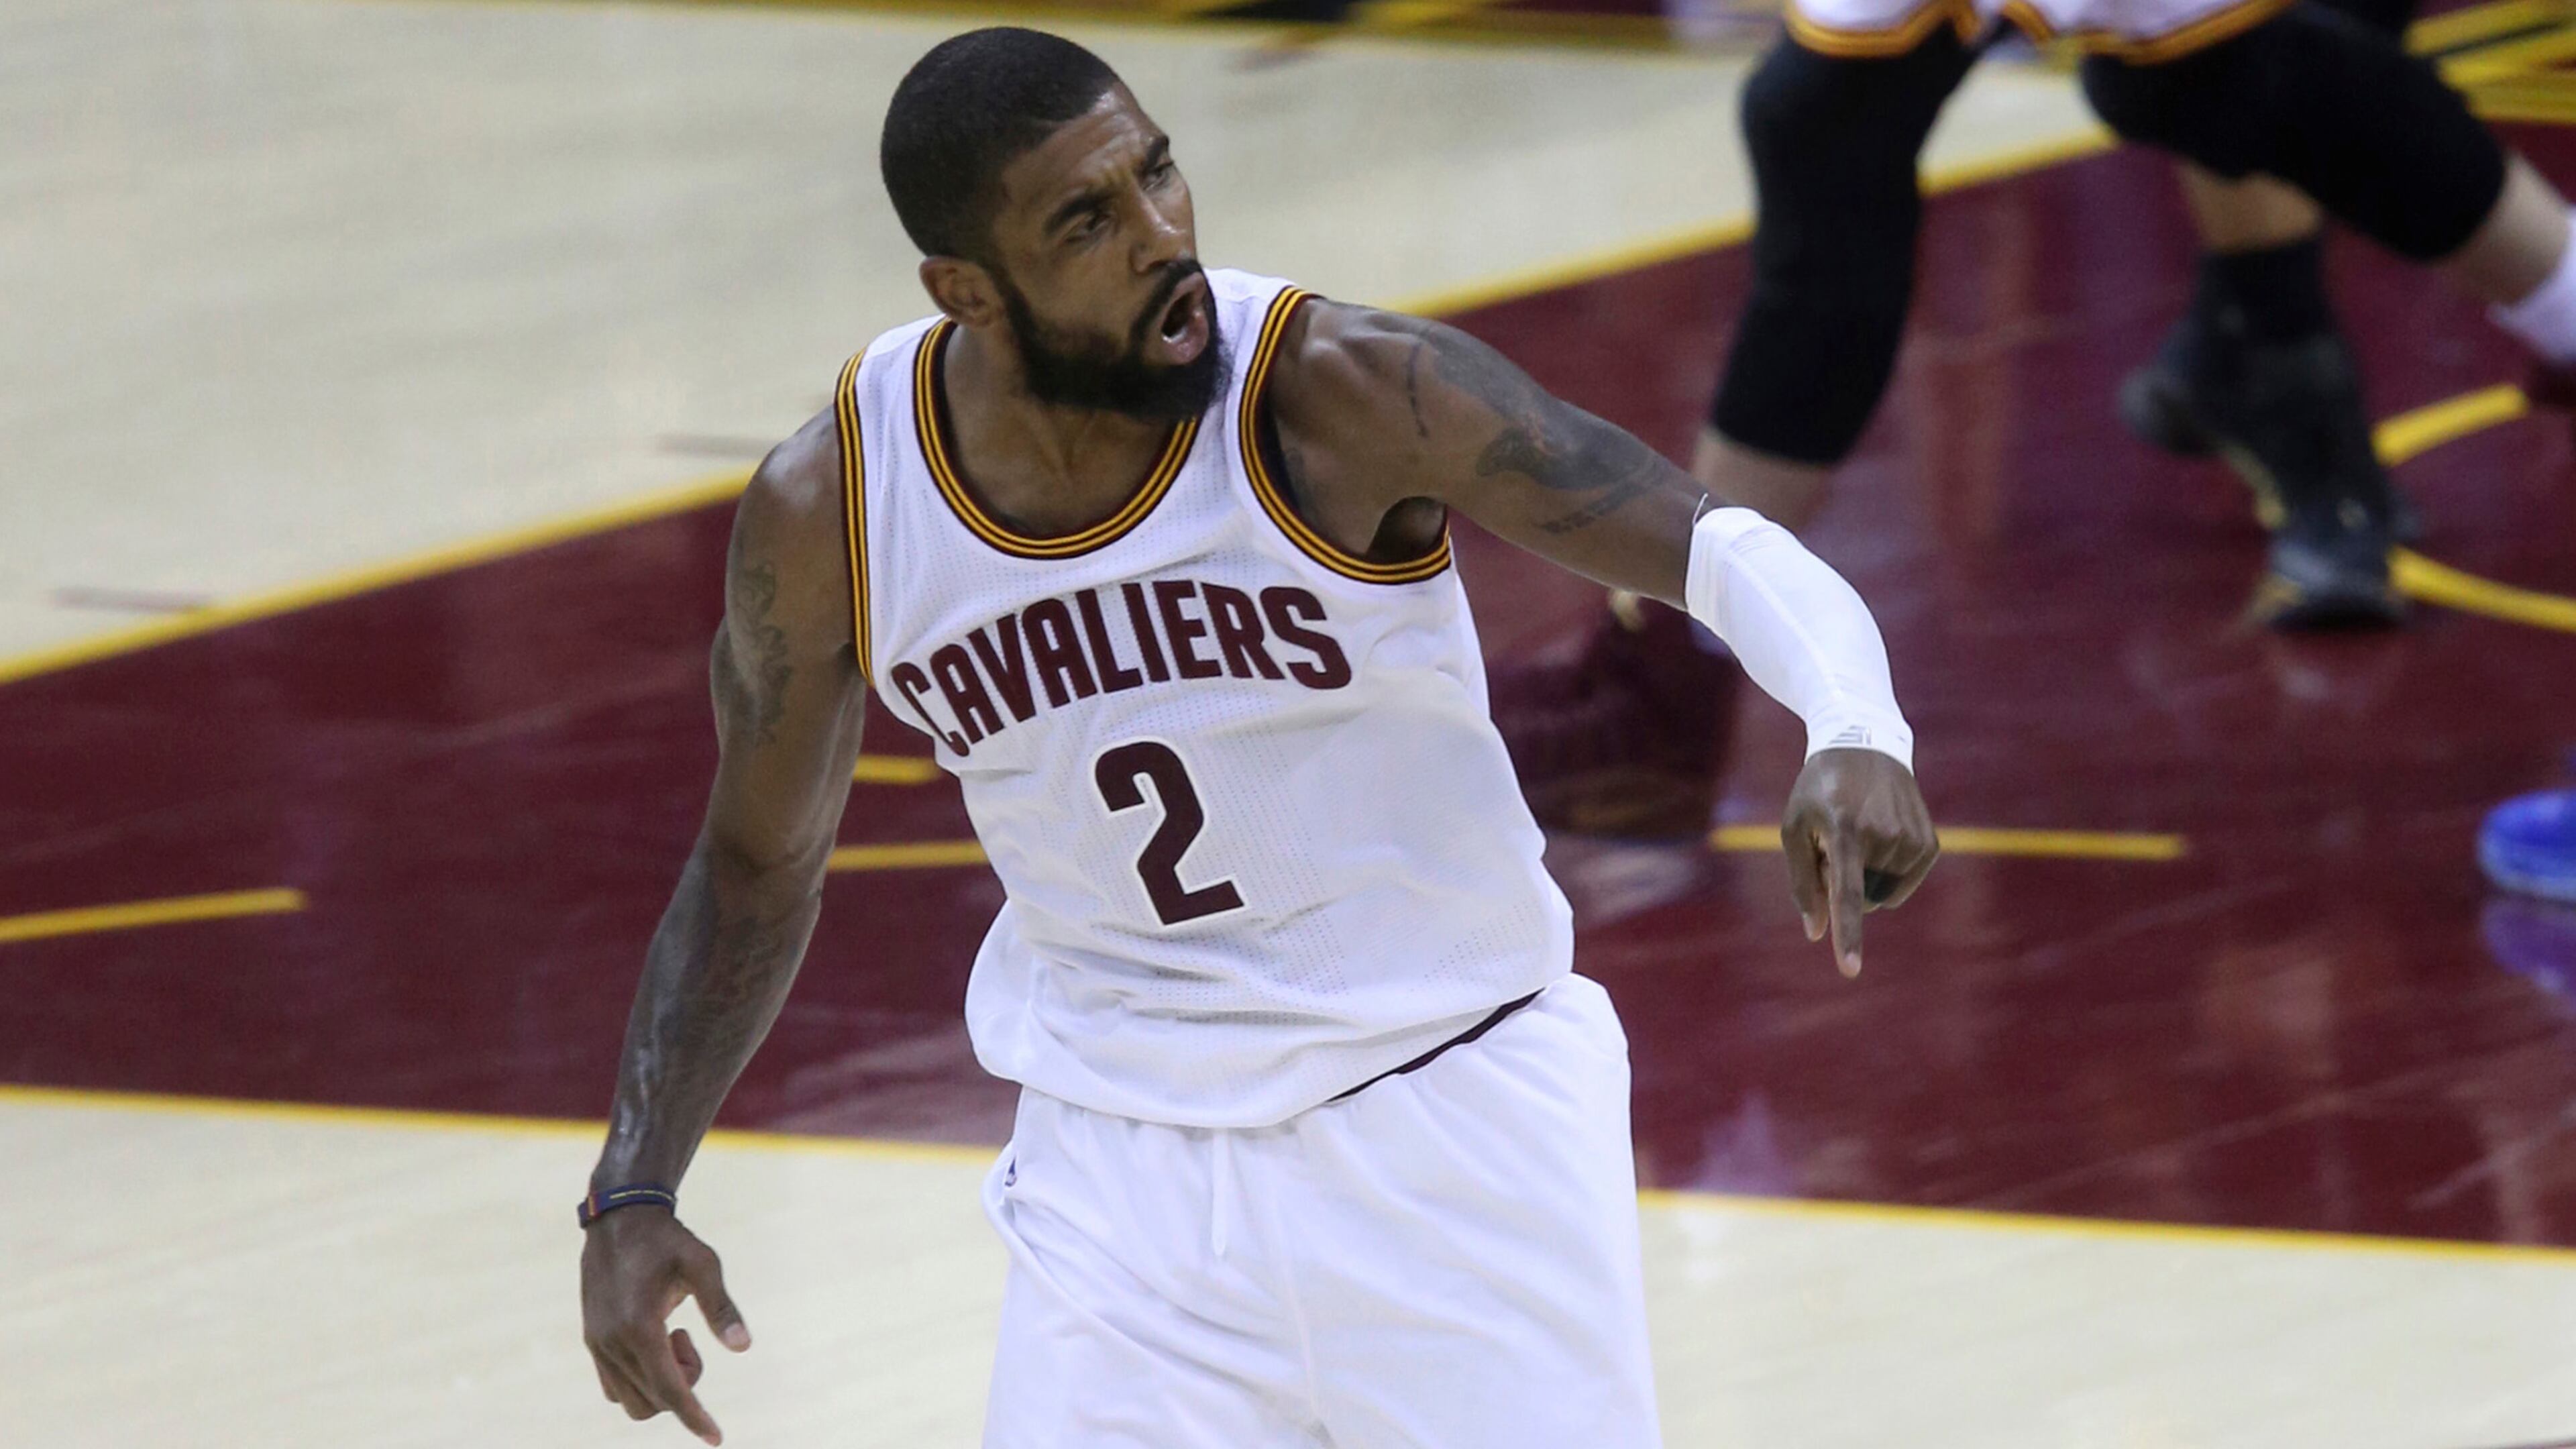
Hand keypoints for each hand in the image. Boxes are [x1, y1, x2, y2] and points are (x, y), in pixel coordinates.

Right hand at [581, 1206, 751, 1444]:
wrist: (619, 1220)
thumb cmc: (666, 1240)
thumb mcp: (702, 1264)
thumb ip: (722, 1307)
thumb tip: (743, 1348)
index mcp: (638, 1327)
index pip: (669, 1390)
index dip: (694, 1417)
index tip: (715, 1438)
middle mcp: (611, 1343)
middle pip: (653, 1401)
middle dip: (683, 1386)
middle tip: (689, 1340)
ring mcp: (597, 1345)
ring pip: (631, 1401)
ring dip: (661, 1385)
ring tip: (673, 1337)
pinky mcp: (592, 1342)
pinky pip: (614, 1387)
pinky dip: (641, 1381)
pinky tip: (656, 1342)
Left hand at [1780, 747, 1937, 977]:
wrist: (1865, 746)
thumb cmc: (1819, 791)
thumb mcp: (1795, 827)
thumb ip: (1802, 882)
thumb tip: (1815, 932)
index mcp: (1844, 830)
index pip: (1847, 893)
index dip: (1848, 933)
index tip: (1850, 969)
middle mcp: (1883, 834)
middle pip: (1860, 896)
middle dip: (1843, 882)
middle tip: (1836, 840)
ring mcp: (1911, 837)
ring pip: (1883, 892)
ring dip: (1867, 874)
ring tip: (1859, 830)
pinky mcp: (1930, 842)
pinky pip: (1905, 881)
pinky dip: (1889, 872)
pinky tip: (1882, 837)